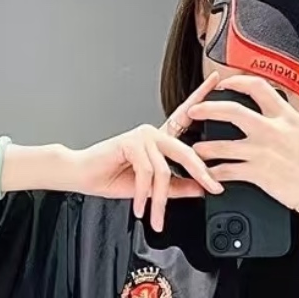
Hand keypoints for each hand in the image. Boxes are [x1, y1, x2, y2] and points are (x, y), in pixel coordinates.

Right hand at [66, 71, 225, 231]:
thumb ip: (177, 186)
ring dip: (160, 200)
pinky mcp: (130, 142)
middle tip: (214, 189)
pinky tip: (140, 208)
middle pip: (186, 151)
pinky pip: (146, 172)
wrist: (81, 176)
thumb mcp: (151, 189)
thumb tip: (201, 188)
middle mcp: (152, 133)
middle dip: (202, 173)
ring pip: (164, 170)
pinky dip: (143, 194)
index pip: (184, 117)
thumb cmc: (111, 177)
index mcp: (159, 140)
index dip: (201, 96)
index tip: (217, 79)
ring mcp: (142, 135)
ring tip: (156, 218)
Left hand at [183, 74, 298, 219]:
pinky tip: (209, 173)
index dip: (236, 82)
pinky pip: (226, 170)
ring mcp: (262, 151)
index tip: (224, 85)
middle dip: (207, 108)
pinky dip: (214, 173)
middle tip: (194, 111)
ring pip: (221, 144)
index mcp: (286, 116)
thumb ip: (284, 121)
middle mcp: (272, 129)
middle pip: (231, 110)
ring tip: (197, 149)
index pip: (257, 86)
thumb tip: (270, 113)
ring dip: (204, 147)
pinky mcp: (257, 173)